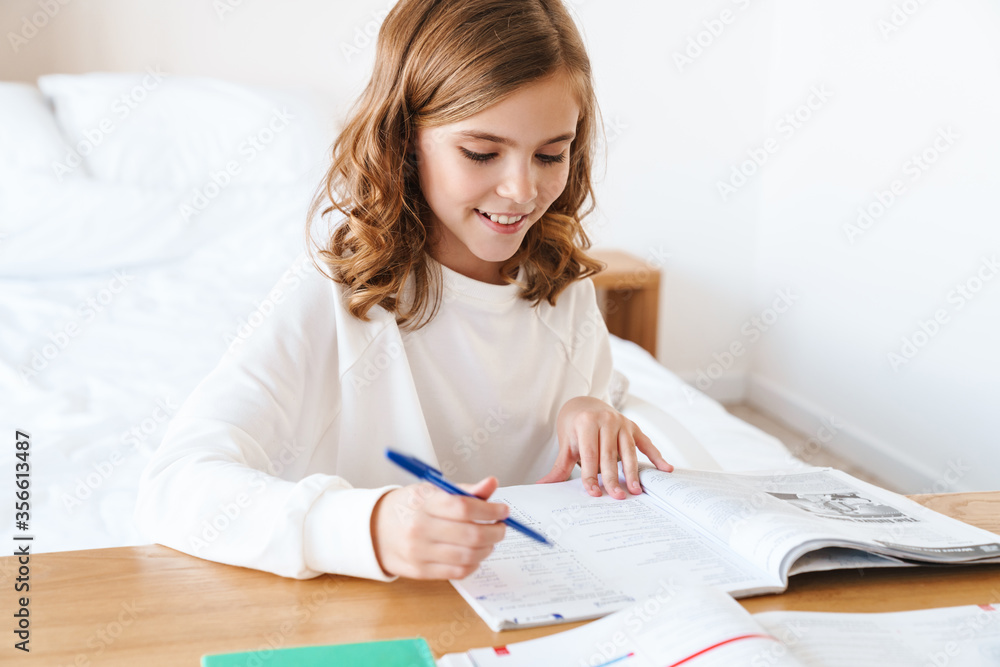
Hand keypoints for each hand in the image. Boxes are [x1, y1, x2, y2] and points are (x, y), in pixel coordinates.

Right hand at [370, 477, 507, 578]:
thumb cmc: (410, 506)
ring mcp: (419, 552)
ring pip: (467, 556)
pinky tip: (476, 553)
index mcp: (423, 502)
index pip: (463, 507)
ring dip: (487, 548)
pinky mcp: (420, 572)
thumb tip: (492, 484)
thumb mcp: (432, 490)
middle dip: (495, 532)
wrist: (375, 529)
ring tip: (490, 540)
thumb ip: (464, 490)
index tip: (503, 510)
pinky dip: (474, 563)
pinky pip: (457, 572)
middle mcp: (419, 528)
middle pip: (470, 534)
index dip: (490, 510)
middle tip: (502, 527)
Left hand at [537, 396, 672, 498]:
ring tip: (636, 490)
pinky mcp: (634, 427)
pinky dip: (657, 456)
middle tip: (618, 497)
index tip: (594, 493)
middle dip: (613, 477)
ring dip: (633, 472)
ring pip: (628, 450)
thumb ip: (559, 467)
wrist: (584, 404)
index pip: (589, 454)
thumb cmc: (574, 428)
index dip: (591, 475)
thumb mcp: (566, 445)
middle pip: (609, 454)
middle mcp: (606, 420)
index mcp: (587, 423)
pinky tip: (665, 469)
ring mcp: (622, 422)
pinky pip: (646, 443)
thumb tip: (542, 486)